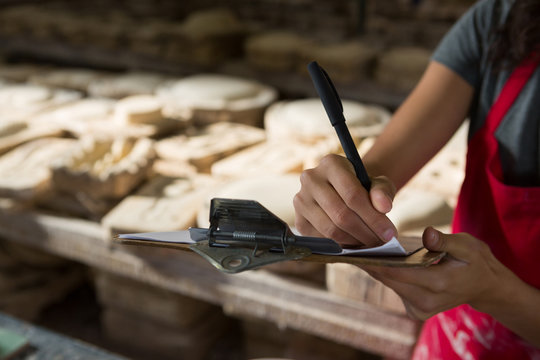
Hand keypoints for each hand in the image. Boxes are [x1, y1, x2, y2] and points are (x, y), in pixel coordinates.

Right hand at [293, 154, 397, 246]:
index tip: (389, 233)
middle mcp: (310, 179)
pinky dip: (341, 245)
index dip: (373, 217)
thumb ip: (383, 191)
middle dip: (366, 232)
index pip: (352, 194)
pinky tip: (355, 243)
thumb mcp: (378, 183)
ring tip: (371, 243)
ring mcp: (301, 200)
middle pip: (341, 214)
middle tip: (382, 242)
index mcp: (331, 163)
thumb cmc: (363, 186)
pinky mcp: (299, 220)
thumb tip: (384, 207)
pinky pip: (321, 239)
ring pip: (330, 229)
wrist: (343, 190)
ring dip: (354, 241)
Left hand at [360, 227, 517, 319]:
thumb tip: (427, 234)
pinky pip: (395, 289)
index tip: (358, 248)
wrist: (485, 287)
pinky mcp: (416, 310)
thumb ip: (445, 241)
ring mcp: (420, 309)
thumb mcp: (467, 246)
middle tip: (351, 244)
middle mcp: (427, 301)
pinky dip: (386, 274)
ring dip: (376, 268)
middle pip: (389, 279)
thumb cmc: (475, 262)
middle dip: (371, 262)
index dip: (376, 261)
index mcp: (439, 283)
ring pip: (390, 284)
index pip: (398, 273)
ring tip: (360, 249)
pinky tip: (377, 259)